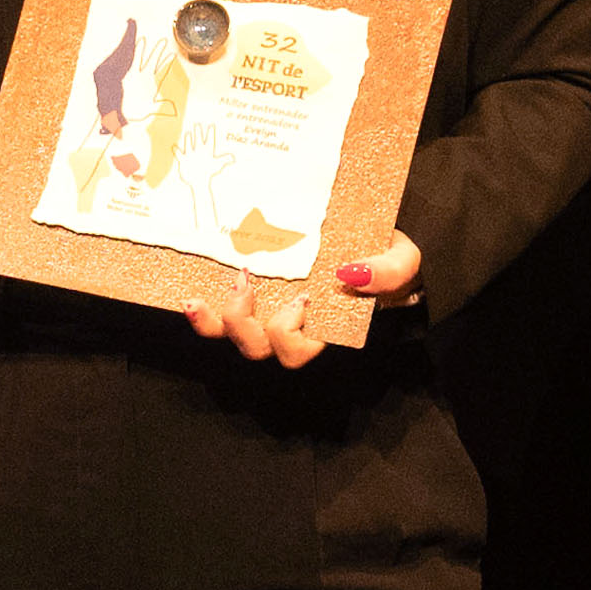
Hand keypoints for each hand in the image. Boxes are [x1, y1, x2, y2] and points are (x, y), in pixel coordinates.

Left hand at [181, 230, 412, 367]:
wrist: (373, 237)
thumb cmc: (386, 259)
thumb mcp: (402, 263)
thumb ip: (387, 273)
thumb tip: (350, 274)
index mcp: (321, 329)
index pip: (296, 352)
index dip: (289, 334)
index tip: (300, 300)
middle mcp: (289, 328)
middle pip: (257, 348)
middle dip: (245, 322)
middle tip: (247, 280)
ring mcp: (265, 313)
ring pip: (231, 336)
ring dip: (217, 319)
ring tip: (220, 283)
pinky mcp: (247, 293)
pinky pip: (216, 316)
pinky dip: (201, 313)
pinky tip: (188, 298)